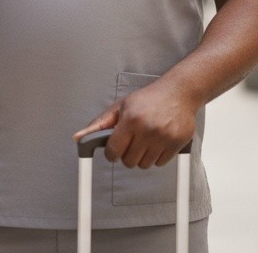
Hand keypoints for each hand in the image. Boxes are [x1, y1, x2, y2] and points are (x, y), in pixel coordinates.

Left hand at [72, 78, 197, 168]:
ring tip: (146, 140)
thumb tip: (78, 138)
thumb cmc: (147, 99)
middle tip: (132, 142)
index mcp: (130, 120)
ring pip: (145, 165)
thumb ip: (99, 124)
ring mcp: (164, 137)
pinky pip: (160, 164)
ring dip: (142, 157)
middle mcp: (147, 129)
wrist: (178, 92)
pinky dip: (157, 157)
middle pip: (129, 162)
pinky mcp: (177, 143)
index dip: (112, 153)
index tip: (114, 149)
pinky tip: (158, 141)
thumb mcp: (120, 107)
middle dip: (127, 155)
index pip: (113, 151)